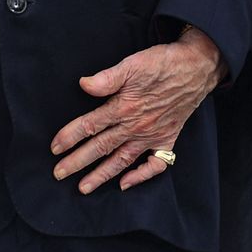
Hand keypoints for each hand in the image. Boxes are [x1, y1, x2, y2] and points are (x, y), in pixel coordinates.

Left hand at [50, 26, 225, 192]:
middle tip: (58, 174)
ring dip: (102, 175)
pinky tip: (125, 183)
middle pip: (101, 147)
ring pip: (122, 160)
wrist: (196, 67)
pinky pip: (155, 165)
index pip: (90, 125)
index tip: (54, 148)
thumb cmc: (163, 63)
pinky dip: (141, 176)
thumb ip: (107, 78)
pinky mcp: (167, 139)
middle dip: (78, 162)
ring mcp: (152, 136)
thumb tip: (84, 84)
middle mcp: (136, 126)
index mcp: (124, 107)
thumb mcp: (132, 64)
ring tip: (84, 188)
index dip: (70, 136)